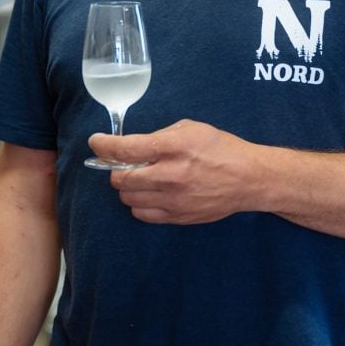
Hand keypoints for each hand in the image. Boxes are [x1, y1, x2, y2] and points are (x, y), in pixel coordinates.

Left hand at [88, 120, 264, 223]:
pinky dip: (139, 203)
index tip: (96, 142)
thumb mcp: (191, 128)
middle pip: (121, 178)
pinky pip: (142, 214)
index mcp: (174, 147)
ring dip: (127, 187)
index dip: (104, 145)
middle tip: (122, 163)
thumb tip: (133, 146)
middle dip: (115, 169)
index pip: (126, 149)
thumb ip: (159, 136)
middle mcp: (171, 175)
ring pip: (128, 198)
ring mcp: (174, 200)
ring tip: (139, 178)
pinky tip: (150, 193)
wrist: (248, 178)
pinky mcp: (178, 217)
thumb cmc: (220, 148)